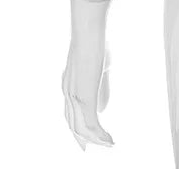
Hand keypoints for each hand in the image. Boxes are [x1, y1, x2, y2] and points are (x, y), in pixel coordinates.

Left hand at [61, 0, 113, 149]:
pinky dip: (100, 135)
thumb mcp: (99, 63)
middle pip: (73, 123)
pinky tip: (110, 140)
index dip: (76, 125)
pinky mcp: (85, 97)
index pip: (69, 111)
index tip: (85, 136)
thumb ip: (99, 82)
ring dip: (95, 139)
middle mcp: (68, 92)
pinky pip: (91, 123)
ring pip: (81, 127)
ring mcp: (75, 95)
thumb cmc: (97, 39)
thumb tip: (102, 101)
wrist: (90, 30)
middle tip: (93, 148)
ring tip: (108, 144)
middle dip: (83, 138)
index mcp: (68, 83)